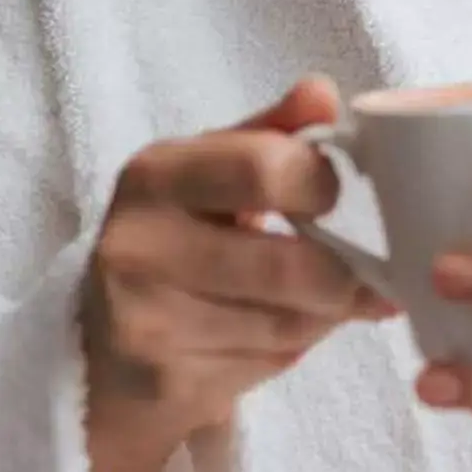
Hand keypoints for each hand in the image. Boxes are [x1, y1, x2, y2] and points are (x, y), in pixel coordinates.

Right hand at [82, 77, 395, 443]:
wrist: (106, 347)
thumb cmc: (182, 240)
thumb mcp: (213, 173)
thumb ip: (272, 133)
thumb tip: (322, 93)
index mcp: (155, 175)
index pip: (263, 168)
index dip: (322, 184)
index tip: (337, 197)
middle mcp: (137, 244)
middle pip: (288, 263)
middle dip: (344, 272)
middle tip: (364, 270)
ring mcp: (144, 317)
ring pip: (289, 320)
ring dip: (327, 312)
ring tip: (328, 298)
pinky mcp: (162, 378)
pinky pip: (269, 360)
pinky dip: (298, 346)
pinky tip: (286, 332)